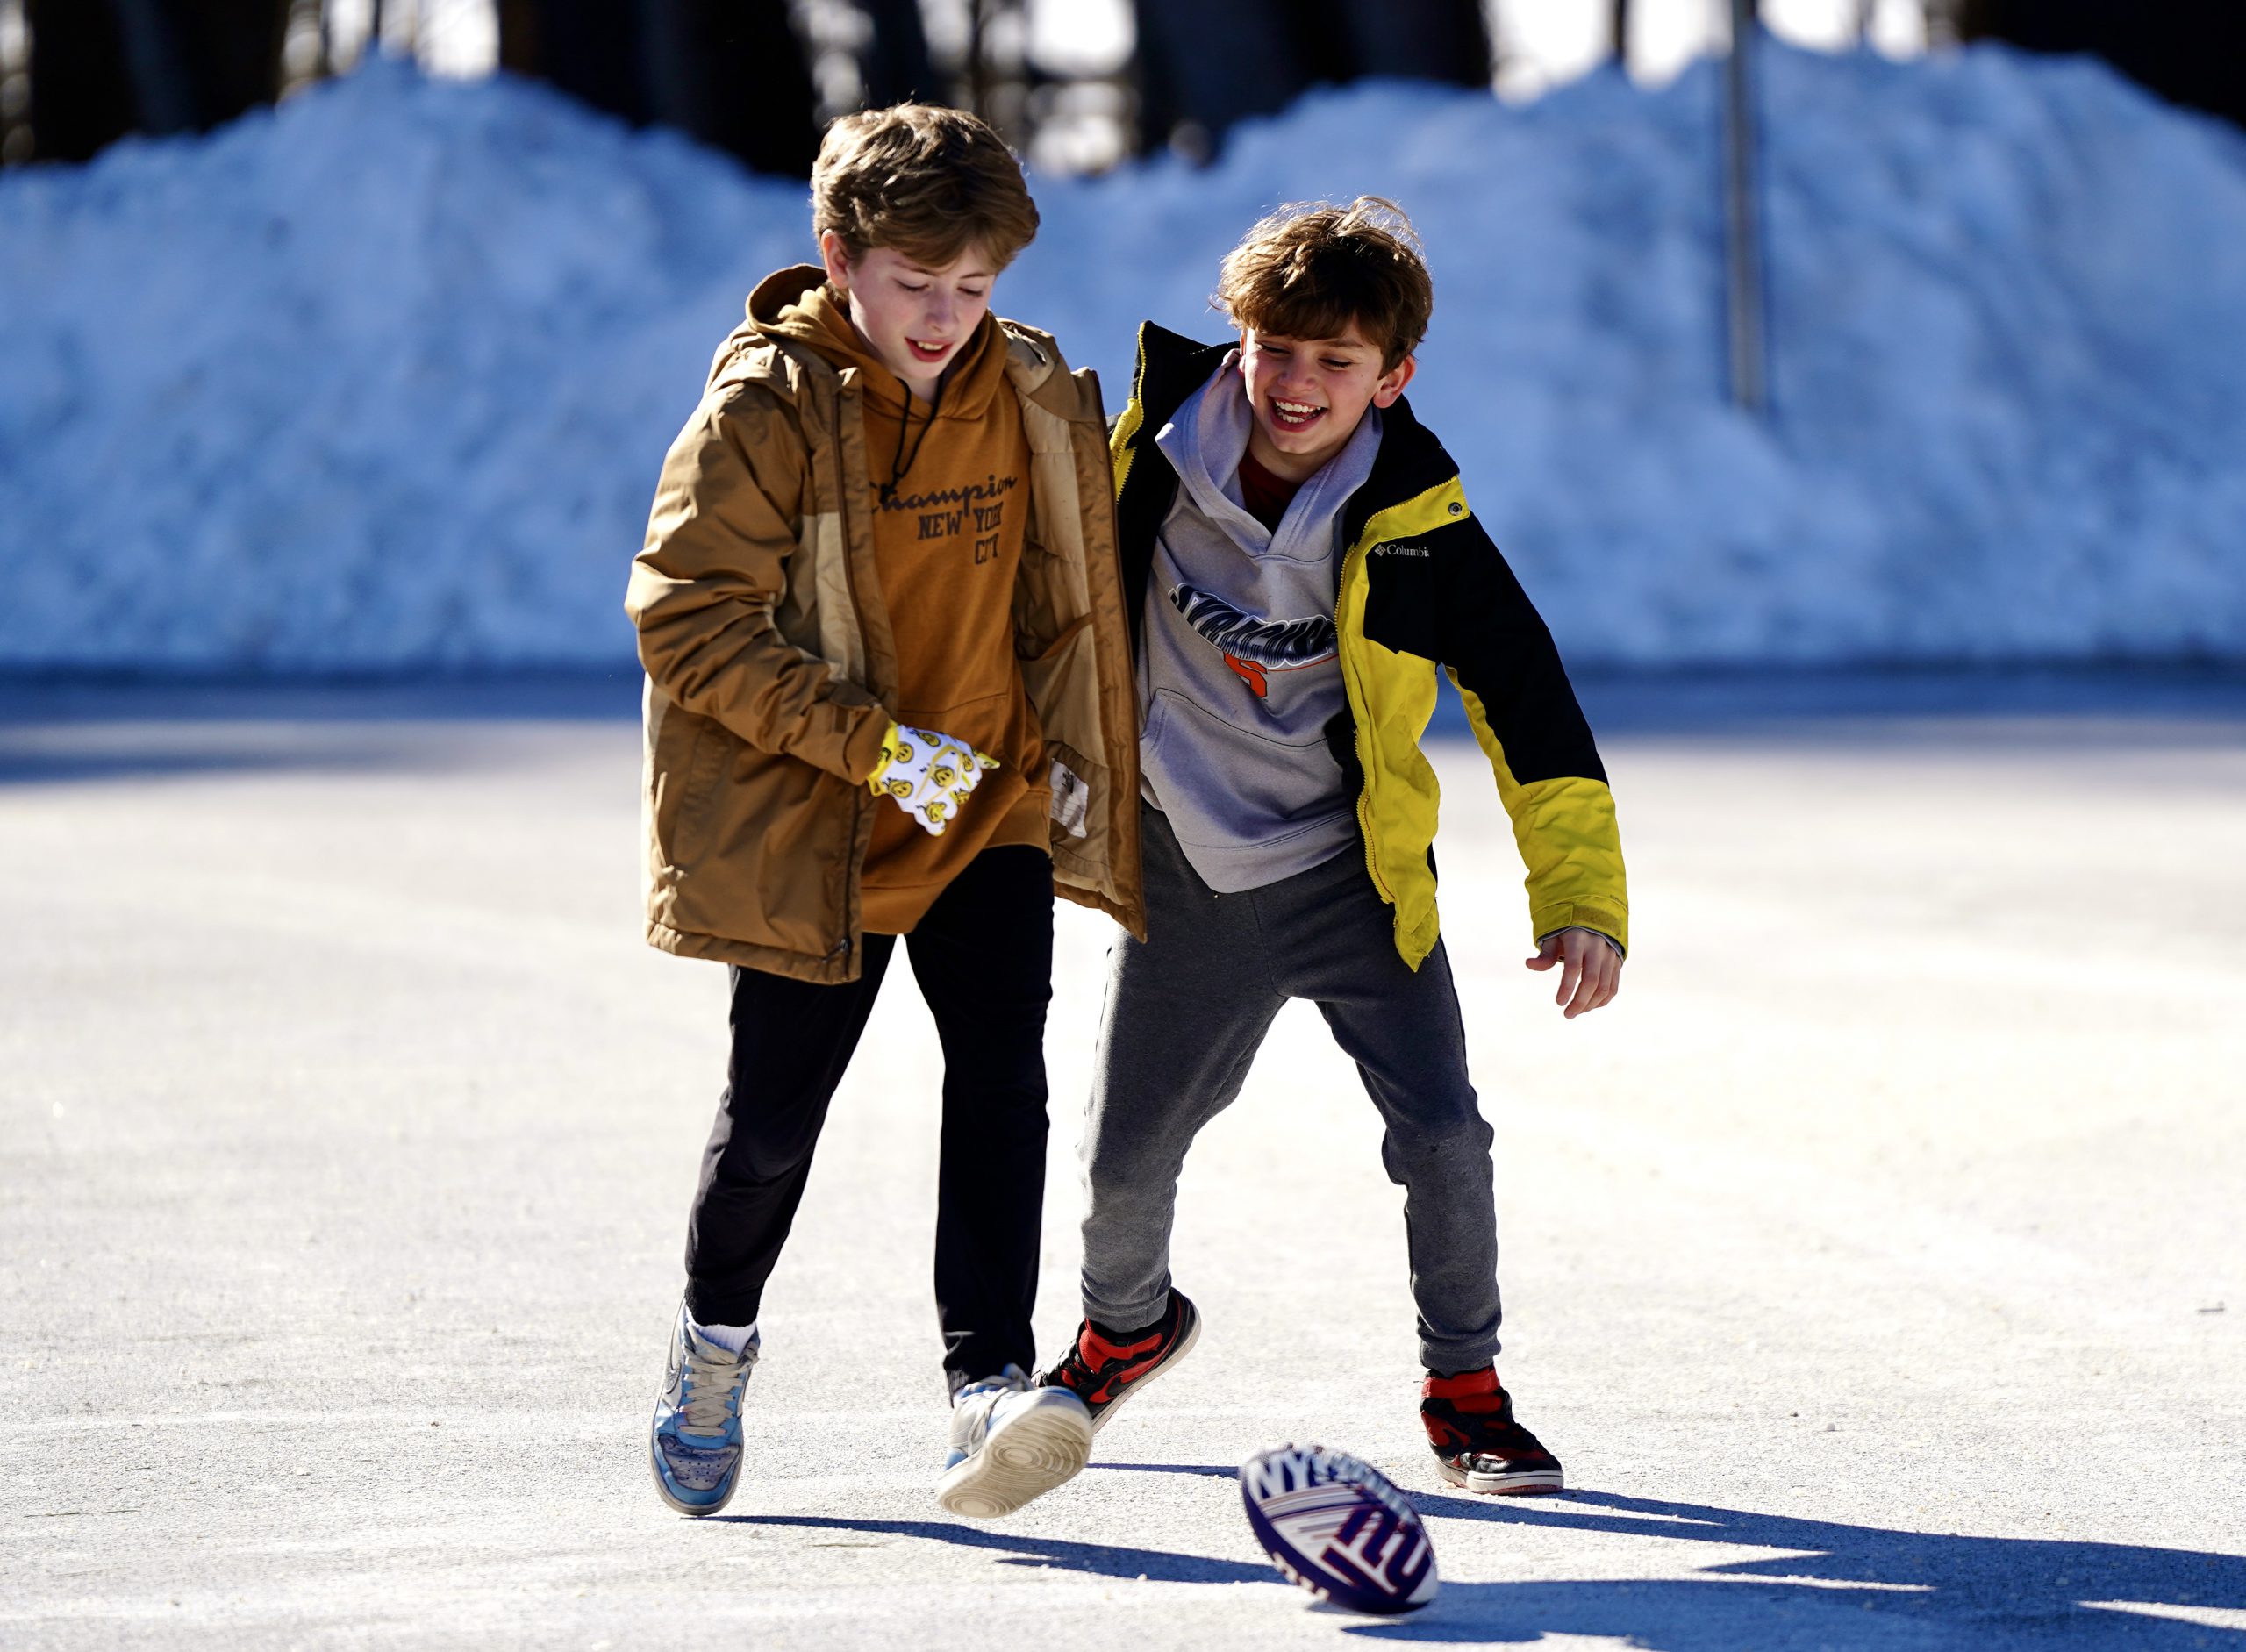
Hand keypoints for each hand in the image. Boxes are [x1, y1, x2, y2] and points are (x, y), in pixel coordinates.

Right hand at [867, 724, 998, 836]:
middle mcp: (953, 781)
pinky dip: (936, 826)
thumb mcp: (951, 743)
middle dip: (955, 790)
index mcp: (961, 764)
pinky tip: (937, 824)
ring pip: (952, 811)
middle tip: (940, 782)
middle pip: (963, 794)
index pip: (974, 778)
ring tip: (935, 797)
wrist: (891, 751)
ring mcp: (937, 796)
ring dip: (946, 805)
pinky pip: (935, 825)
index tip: (953, 773)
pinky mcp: (921, 807)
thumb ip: (975, 756)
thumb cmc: (921, 743)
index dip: (965, 776)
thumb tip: (995, 765)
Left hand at [1525, 928, 1621, 1019]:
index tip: (1558, 1002)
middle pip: (1591, 980)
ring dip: (1590, 1005)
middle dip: (1579, 1001)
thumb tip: (1529, 964)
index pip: (1573, 967)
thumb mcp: (1554, 937)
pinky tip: (1588, 1007)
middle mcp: (1597, 947)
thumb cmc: (1567, 930)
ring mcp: (1610, 955)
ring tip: (1575, 1012)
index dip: (1566, 987)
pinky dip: (1602, 1001)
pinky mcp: (1617, 962)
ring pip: (1605, 987)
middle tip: (1567, 1015)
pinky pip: (1613, 987)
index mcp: (1578, 939)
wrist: (1595, 916)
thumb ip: (1545, 954)